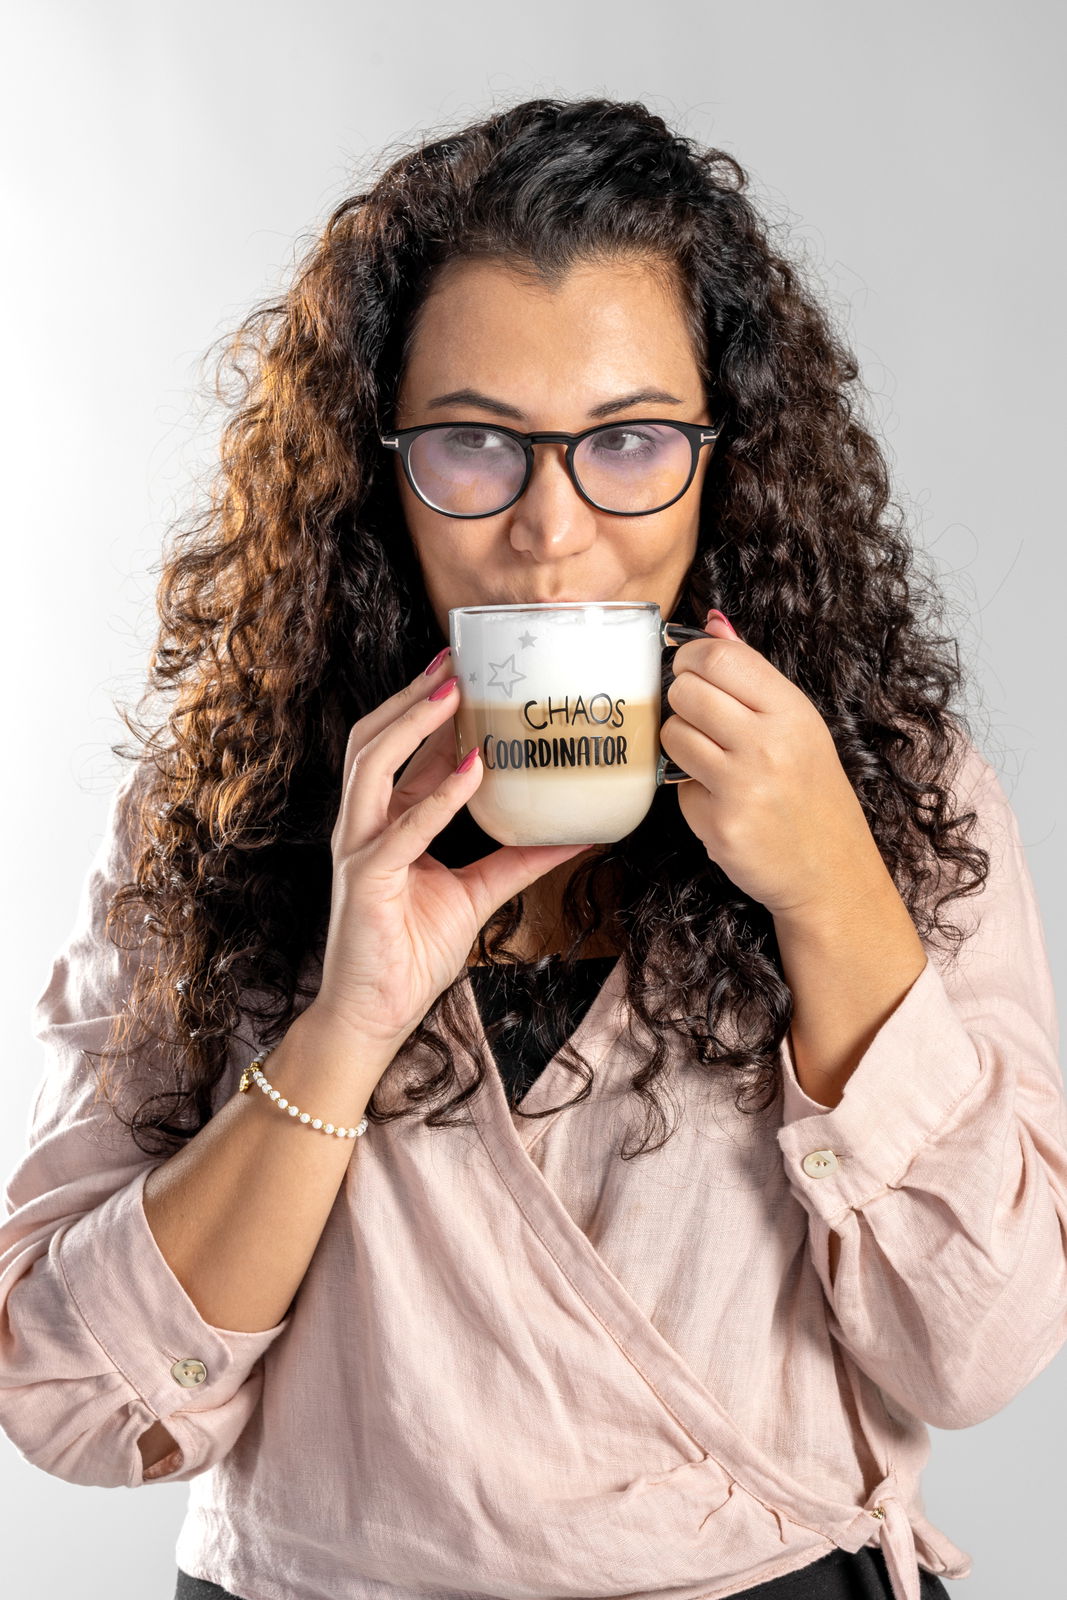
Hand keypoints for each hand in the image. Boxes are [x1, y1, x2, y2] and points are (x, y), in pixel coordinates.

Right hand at [305, 652, 594, 1057]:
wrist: (373, 1016)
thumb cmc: (410, 956)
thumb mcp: (478, 895)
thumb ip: (521, 861)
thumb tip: (577, 833)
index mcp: (386, 824)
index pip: (405, 752)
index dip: (433, 710)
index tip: (469, 671)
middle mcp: (365, 826)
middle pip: (375, 740)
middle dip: (412, 696)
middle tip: (455, 658)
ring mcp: (359, 849)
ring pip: (372, 764)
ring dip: (414, 723)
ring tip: (453, 691)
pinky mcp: (366, 880)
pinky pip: (401, 828)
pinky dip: (437, 796)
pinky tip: (472, 769)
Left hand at [660, 613, 889, 918]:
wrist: (832, 873)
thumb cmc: (811, 794)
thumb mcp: (798, 726)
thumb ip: (752, 673)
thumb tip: (711, 622)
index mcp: (792, 711)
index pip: (719, 657)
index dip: (690, 658)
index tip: (689, 671)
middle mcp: (770, 744)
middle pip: (686, 691)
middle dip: (680, 702)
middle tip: (699, 720)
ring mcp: (745, 786)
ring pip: (672, 735)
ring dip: (679, 746)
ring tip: (709, 761)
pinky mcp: (722, 825)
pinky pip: (678, 788)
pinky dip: (690, 793)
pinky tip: (720, 803)